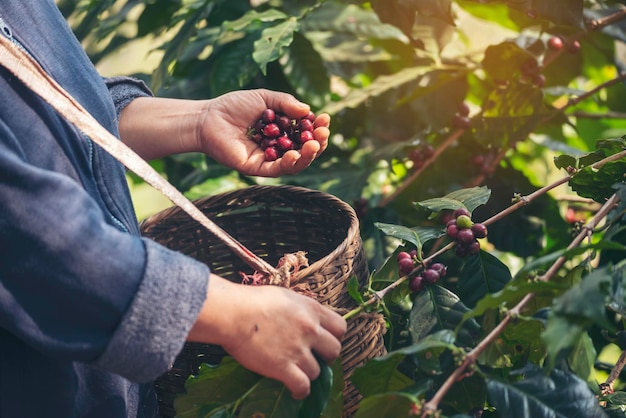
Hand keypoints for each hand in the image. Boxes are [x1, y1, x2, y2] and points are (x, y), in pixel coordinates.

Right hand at [188, 274, 346, 399]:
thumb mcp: (286, 297)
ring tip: (298, 372)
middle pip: (335, 350)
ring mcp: (298, 350)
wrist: (234, 313)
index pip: (340, 327)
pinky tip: (296, 391)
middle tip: (314, 357)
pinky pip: (303, 386)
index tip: (325, 340)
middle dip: (326, 356)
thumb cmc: (253, 300)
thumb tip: (305, 317)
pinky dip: (301, 391)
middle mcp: (310, 330)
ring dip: (309, 373)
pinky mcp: (283, 367)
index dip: (334, 336)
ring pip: (318, 371)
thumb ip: (301, 309)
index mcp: (312, 310)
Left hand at [198, 89, 329, 176]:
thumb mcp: (265, 98)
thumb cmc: (234, 106)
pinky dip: (288, 163)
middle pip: (305, 150)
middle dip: (318, 143)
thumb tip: (308, 111)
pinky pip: (277, 169)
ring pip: (295, 163)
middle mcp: (279, 147)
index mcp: (283, 131)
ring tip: (314, 145)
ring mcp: (269, 159)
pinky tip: (295, 153)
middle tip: (323, 133)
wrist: (208, 118)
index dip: (318, 128)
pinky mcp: (257, 168)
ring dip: (308, 155)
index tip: (325, 118)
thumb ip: (286, 103)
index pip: (307, 133)